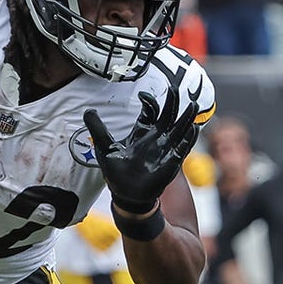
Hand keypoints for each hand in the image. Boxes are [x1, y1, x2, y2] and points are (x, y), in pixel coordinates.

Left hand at [83, 85, 198, 214]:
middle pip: (169, 116)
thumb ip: (97, 128)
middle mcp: (156, 138)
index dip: (149, 102)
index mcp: (142, 133)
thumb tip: (88, 110)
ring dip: (187, 118)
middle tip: (176, 88)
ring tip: (194, 105)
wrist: (125, 195)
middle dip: (173, 103)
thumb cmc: (117, 172)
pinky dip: (188, 139)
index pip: (151, 112)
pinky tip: (193, 128)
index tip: (142, 96)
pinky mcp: (171, 163)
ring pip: (180, 130)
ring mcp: (165, 150)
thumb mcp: (104, 147)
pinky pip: (183, 149)